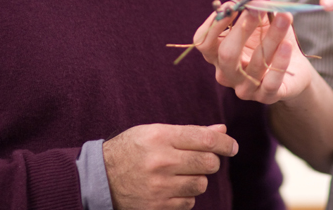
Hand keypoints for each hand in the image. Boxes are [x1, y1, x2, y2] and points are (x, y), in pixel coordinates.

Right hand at [103, 123, 237, 209]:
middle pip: (208, 163)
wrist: (100, 178)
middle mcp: (161, 162)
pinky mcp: (157, 207)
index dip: (225, 143)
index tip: (232, 146)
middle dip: (211, 161)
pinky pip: (188, 202)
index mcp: (161, 137)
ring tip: (182, 173)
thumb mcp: (156, 132)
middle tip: (204, 159)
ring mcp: (159, 187)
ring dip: (197, 178)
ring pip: (200, 184)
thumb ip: (190, 132)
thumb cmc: (132, 149)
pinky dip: (186, 196)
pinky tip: (172, 188)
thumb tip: (221, 131)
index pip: (205, 139)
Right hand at [194, 0, 315, 104]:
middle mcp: (227, 73)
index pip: (203, 42)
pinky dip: (279, 63)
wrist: (295, 69)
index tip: (233, 4)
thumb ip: (252, 4)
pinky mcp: (266, 97)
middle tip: (256, 9)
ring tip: (285, 17)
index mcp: (218, 54)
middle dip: (241, 29)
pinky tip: (288, 46)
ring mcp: (245, 88)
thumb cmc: (270, 41)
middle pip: (226, 54)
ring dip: (270, 38)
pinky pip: (271, 82)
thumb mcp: (262, 20)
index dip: (215, 23)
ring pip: (253, 64)